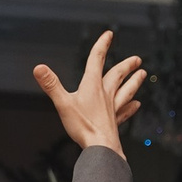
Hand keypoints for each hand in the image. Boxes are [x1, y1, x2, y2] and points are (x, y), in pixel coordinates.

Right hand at [33, 31, 146, 159]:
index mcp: (92, 86)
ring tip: (143, 74)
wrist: (101, 147)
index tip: (109, 34)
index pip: (96, 60)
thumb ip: (51, 85)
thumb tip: (39, 68)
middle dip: (126, 65)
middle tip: (137, 59)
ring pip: (126, 91)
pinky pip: (125, 111)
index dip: (102, 45)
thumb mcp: (63, 103)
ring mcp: (112, 108)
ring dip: (134, 82)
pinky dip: (131, 107)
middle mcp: (105, 95)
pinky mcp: (114, 122)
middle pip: (117, 75)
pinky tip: (137, 104)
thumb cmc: (83, 127)